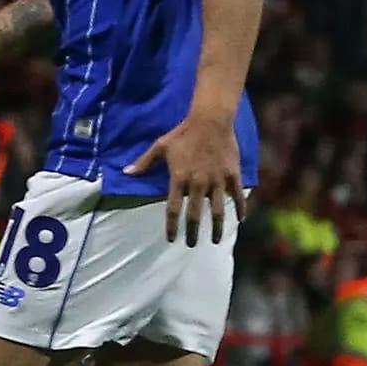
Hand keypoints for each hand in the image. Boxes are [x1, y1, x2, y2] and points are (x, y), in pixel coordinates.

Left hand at [125, 111, 245, 245]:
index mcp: (179, 178)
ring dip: (216, 227)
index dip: (172, 225)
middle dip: (192, 232)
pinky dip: (240, 209)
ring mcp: (217, 180)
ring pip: (217, 210)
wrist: (210, 121)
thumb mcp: (160, 146)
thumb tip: (126, 173)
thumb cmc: (182, 133)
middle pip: (195, 214)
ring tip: (214, 240)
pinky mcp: (232, 175)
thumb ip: (144, 162)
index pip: (173, 208)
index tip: (171, 239)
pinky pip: (237, 196)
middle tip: (191, 244)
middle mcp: (198, 183)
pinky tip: (240, 220)